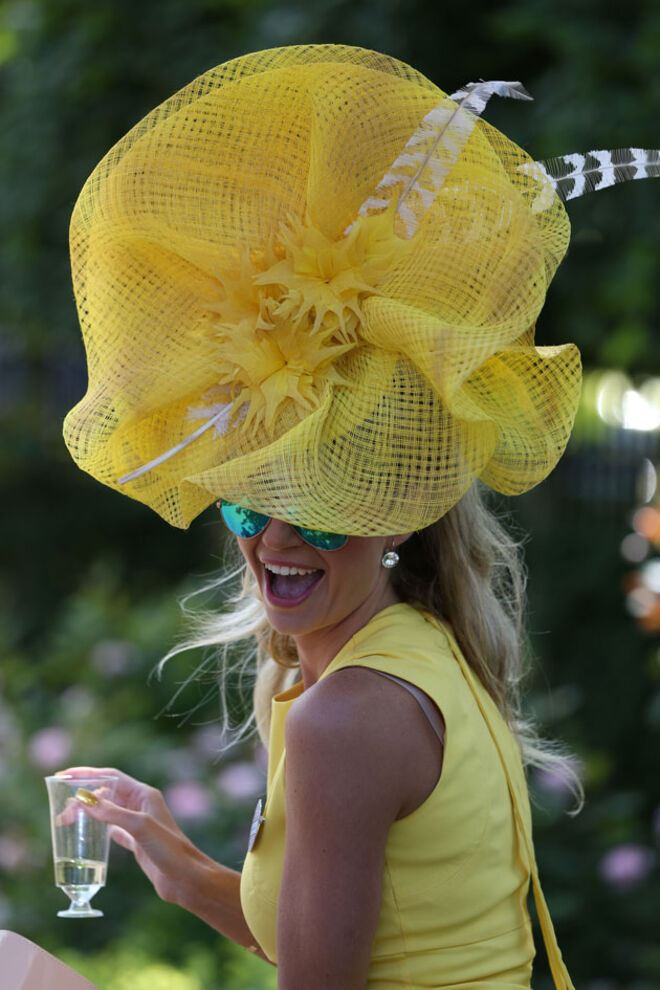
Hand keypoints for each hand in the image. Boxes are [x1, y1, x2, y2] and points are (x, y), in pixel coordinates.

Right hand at [55, 766, 203, 905]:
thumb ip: (113, 813)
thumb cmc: (169, 849)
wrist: (186, 878)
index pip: (111, 777)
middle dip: (84, 799)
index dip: (88, 774)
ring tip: (68, 822)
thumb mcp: (140, 827)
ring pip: (109, 812)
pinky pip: (114, 829)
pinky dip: (100, 828)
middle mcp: (142, 806)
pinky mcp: (137, 842)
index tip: (65, 775)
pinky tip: (90, 832)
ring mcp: (139, 824)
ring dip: (89, 813)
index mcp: (144, 794)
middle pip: (107, 794)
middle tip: (64, 815)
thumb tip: (83, 799)